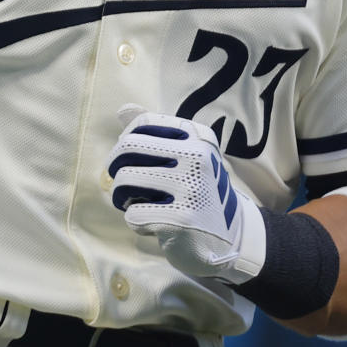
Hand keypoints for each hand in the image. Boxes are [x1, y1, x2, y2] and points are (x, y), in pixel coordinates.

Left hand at [106, 105, 265, 286]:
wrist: (231, 237)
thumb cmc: (198, 192)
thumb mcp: (186, 157)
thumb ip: (155, 132)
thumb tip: (123, 110)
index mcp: (198, 136)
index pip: (143, 122)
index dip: (126, 142)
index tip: (133, 160)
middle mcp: (197, 156)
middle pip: (128, 146)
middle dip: (115, 167)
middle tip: (123, 185)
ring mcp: (191, 186)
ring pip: (125, 179)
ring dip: (122, 197)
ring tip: (136, 204)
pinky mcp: (182, 217)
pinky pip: (134, 214)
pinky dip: (136, 222)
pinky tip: (153, 226)